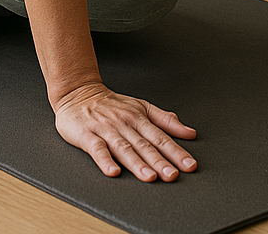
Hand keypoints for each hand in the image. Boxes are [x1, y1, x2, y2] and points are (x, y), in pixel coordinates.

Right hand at [53, 82, 197, 180]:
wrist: (78, 92)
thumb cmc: (111, 104)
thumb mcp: (141, 106)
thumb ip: (165, 120)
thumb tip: (190, 132)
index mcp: (138, 118)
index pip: (160, 137)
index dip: (176, 152)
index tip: (189, 165)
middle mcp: (124, 124)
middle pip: (144, 145)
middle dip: (159, 161)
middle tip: (172, 175)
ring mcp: (106, 129)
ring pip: (124, 148)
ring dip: (136, 163)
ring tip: (149, 176)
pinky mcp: (87, 135)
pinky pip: (97, 149)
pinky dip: (104, 160)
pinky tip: (113, 171)